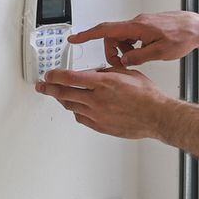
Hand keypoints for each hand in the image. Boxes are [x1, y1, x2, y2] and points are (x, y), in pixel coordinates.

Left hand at [36, 66, 169, 139]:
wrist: (156, 116)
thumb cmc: (147, 96)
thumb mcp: (127, 73)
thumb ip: (108, 72)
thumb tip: (96, 73)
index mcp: (103, 82)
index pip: (69, 77)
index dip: (55, 75)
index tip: (49, 74)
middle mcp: (97, 99)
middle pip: (64, 93)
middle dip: (49, 88)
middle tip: (42, 86)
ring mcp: (97, 114)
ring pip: (70, 106)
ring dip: (61, 99)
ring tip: (57, 95)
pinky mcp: (100, 126)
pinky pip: (80, 118)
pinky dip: (76, 111)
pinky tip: (76, 108)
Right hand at [69, 11, 198, 67]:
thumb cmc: (184, 37)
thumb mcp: (160, 52)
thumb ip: (138, 57)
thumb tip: (123, 60)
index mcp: (137, 26)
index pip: (106, 29)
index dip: (88, 35)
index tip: (74, 38)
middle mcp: (138, 22)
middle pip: (114, 36)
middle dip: (113, 51)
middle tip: (120, 65)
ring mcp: (144, 23)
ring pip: (124, 37)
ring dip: (125, 50)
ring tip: (138, 60)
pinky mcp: (150, 26)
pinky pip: (134, 36)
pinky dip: (134, 46)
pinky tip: (145, 54)